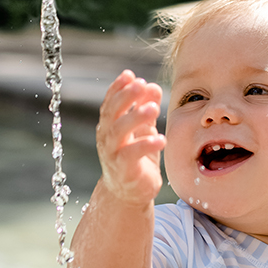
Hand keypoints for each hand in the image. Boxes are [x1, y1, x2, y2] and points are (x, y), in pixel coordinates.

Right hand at [96, 70, 165, 205]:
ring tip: (153, 109)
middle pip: (111, 113)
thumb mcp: (144, 129)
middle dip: (125, 96)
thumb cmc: (136, 156)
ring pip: (118, 131)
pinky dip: (145, 145)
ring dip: (135, 117)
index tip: (130, 75)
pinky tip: (161, 139)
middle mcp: (107, 136)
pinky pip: (131, 154)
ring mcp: (112, 153)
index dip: (117, 87)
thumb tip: (152, 86)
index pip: (110, 102)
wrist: (130, 192)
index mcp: (110, 124)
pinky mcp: (123, 169)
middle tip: (141, 85)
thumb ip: (146, 107)